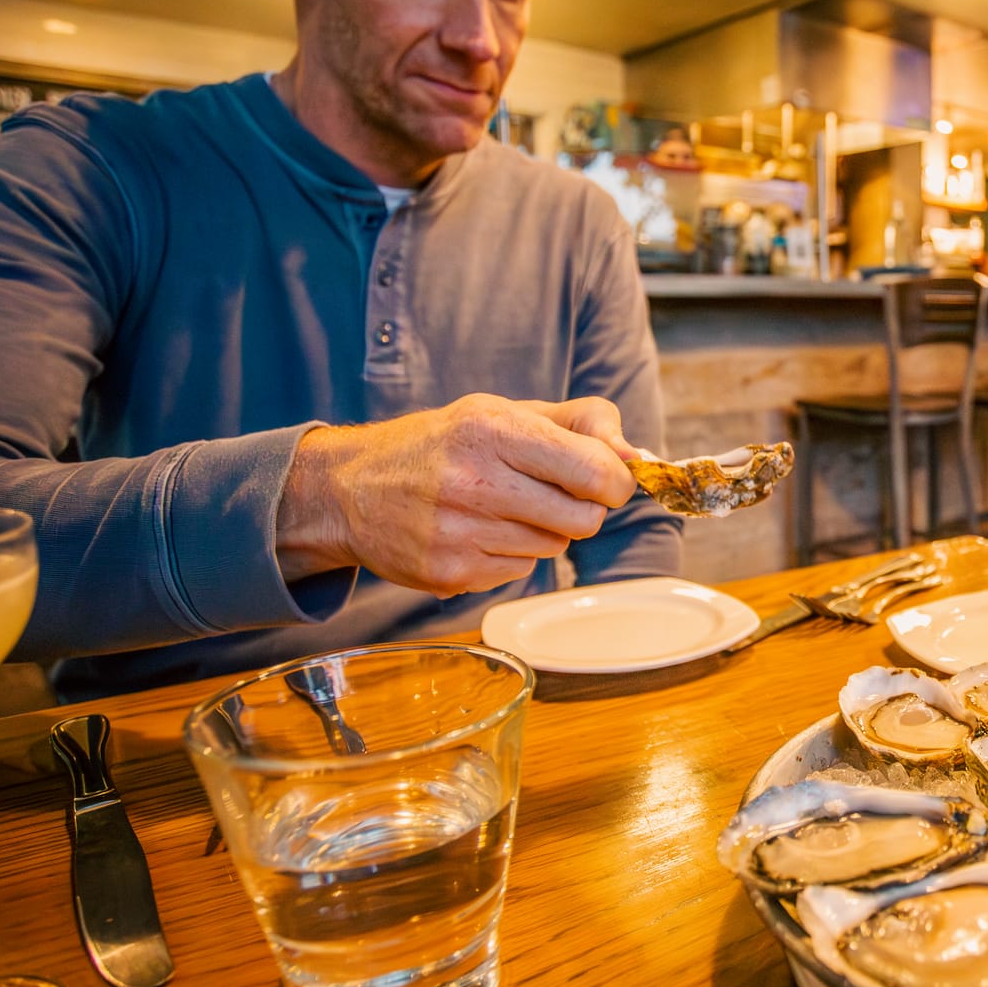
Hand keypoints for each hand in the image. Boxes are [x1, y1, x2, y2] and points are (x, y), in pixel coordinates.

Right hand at [276, 393, 639, 595]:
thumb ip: (582, 423)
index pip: (596, 472)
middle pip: (585, 518)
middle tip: (556, 494)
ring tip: (504, 507)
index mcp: (492, 429)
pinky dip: (513, 554)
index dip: (616, 481)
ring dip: (545, 530)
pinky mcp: (450, 575)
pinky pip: (521, 570)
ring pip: (555, 547)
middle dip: (583, 508)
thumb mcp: (505, 411)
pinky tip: (479, 532)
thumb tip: (636, 456)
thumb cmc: (444, 444)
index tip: (609, 479)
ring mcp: (459, 534)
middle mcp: (473, 482)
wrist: (350, 489)